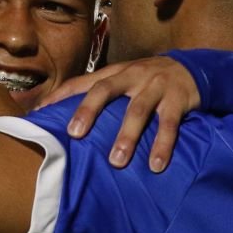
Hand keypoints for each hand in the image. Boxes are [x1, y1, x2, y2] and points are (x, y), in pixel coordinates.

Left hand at [37, 56, 200, 171]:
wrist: (193, 68)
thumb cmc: (147, 81)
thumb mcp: (123, 81)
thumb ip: (98, 95)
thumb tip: (62, 121)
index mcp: (115, 73)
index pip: (82, 82)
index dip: (60, 96)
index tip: (39, 114)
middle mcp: (132, 76)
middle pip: (106, 89)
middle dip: (88, 111)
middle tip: (74, 135)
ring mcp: (156, 86)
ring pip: (139, 110)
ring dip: (127, 136)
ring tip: (117, 162)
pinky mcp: (178, 99)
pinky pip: (170, 124)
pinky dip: (163, 144)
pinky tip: (155, 165)